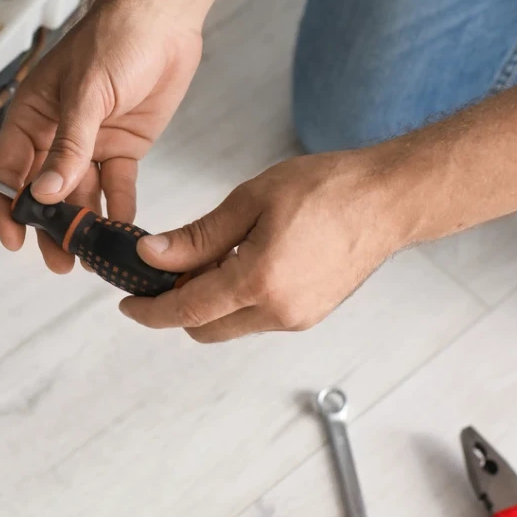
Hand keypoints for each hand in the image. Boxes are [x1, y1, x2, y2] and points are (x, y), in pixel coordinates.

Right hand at [0, 0, 202, 272]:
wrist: (163, 20)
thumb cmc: (114, 39)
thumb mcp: (85, 94)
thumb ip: (68, 148)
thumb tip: (44, 194)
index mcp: (32, 118)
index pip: (8, 171)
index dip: (7, 208)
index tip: (14, 240)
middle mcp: (57, 136)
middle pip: (45, 193)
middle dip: (50, 229)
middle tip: (59, 261)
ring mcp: (90, 145)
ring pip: (81, 196)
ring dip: (85, 226)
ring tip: (90, 257)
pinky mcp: (123, 149)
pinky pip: (117, 186)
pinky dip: (119, 209)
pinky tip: (121, 232)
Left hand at [118, 149, 407, 342]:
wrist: (389, 199)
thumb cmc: (327, 189)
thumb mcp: (250, 201)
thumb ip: (197, 237)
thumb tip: (152, 256)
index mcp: (259, 281)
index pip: (186, 310)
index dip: (149, 310)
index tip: (127, 305)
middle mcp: (279, 311)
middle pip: (204, 328)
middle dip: (176, 307)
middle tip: (165, 269)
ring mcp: (297, 318)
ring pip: (229, 325)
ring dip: (208, 302)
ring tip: (209, 257)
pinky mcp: (309, 315)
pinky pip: (255, 318)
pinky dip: (235, 300)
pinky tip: (240, 263)